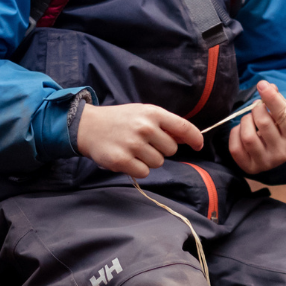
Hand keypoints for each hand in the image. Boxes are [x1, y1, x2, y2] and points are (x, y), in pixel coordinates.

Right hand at [75, 102, 203, 176]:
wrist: (88, 125)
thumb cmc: (120, 120)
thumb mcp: (142, 113)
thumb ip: (166, 125)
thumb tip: (189, 138)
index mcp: (152, 113)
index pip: (183, 127)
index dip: (195, 138)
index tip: (198, 146)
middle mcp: (145, 127)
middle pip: (171, 150)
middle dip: (161, 149)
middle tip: (144, 143)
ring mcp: (133, 144)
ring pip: (158, 163)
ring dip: (148, 160)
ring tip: (133, 149)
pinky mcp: (122, 160)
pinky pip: (144, 173)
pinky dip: (137, 169)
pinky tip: (127, 158)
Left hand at [228, 80, 285, 174]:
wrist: (272, 155)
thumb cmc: (279, 130)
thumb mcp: (285, 116)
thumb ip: (278, 100)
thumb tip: (268, 86)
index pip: (283, 115)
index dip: (271, 98)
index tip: (262, 85)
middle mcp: (282, 153)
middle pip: (263, 123)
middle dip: (256, 109)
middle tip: (257, 108)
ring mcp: (266, 162)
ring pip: (248, 136)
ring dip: (245, 121)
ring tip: (249, 120)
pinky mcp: (250, 167)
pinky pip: (235, 147)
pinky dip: (235, 134)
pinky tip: (241, 131)